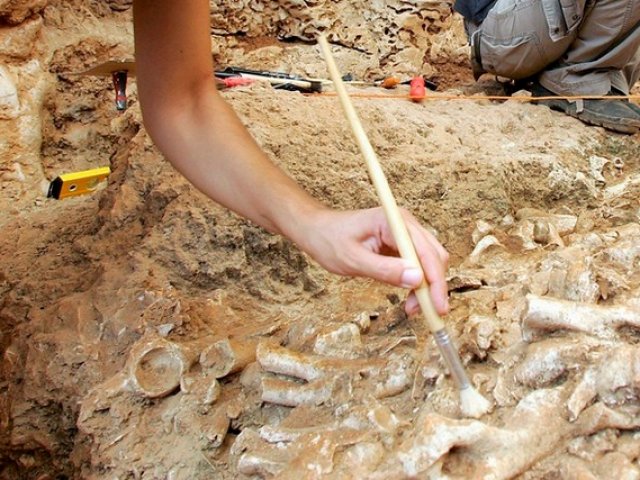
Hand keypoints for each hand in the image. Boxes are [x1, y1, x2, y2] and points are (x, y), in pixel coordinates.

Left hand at [297, 207, 449, 315]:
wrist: (318, 231)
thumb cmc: (330, 240)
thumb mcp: (353, 260)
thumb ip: (385, 270)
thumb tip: (417, 280)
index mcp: (394, 221)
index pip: (425, 252)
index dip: (435, 281)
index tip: (437, 306)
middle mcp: (405, 224)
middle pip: (434, 256)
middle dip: (434, 286)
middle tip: (426, 312)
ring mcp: (404, 234)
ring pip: (430, 263)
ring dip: (427, 287)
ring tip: (412, 308)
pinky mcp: (401, 245)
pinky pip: (419, 265)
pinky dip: (418, 284)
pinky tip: (410, 299)